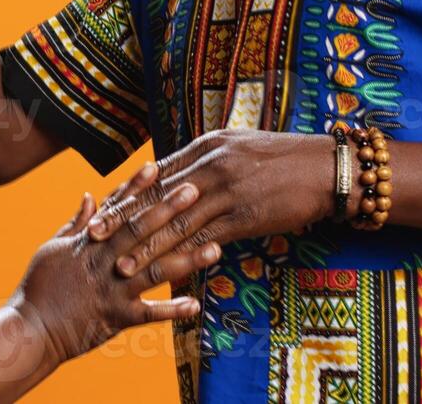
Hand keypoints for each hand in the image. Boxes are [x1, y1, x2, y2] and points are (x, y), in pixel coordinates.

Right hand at [10, 163, 219, 368]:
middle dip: (169, 210)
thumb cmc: (39, 287)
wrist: (31, 329)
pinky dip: (172, 309)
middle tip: (195, 192)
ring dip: (186, 259)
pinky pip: (149, 314)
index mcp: (88, 242)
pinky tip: (197, 304)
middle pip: (140, 231)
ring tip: (215, 248)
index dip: (136, 187)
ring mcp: (112, 289)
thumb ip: (75, 223)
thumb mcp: (53, 248)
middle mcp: (104, 261)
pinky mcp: (117, 318)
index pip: (116, 208)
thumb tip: (89, 196)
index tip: (157, 167)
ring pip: (154, 270)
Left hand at [85, 129, 333, 280]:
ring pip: (176, 224)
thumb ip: (206, 159)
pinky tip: (167, 274)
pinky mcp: (245, 216)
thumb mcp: (238, 147)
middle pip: (156, 197)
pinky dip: (183, 259)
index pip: (155, 174)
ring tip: (122, 267)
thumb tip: (178, 174)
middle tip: (93, 238)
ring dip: (146, 249)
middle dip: (123, 220)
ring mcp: (226, 191)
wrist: (327, 168)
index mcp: (205, 146)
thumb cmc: (284, 157)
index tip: (100, 209)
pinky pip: (207, 240)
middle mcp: (210, 165)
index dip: (126, 194)